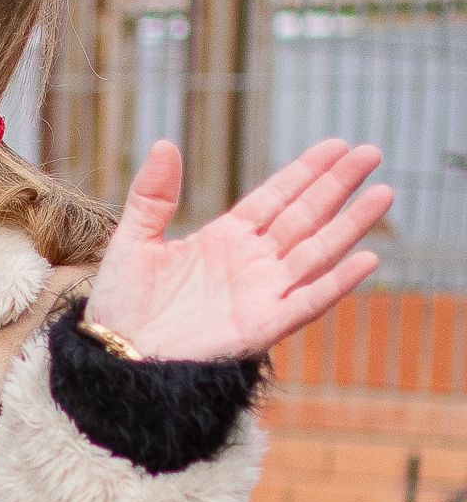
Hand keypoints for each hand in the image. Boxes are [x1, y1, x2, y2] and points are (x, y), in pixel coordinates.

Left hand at [86, 138, 391, 359]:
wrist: (118, 359)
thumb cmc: (123, 306)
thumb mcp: (134, 242)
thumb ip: (153, 196)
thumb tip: (166, 143)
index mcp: (224, 239)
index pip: (275, 197)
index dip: (306, 171)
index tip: (337, 145)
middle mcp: (250, 264)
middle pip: (304, 216)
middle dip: (337, 186)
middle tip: (372, 152)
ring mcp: (260, 294)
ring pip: (316, 252)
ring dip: (350, 225)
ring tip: (383, 194)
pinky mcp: (262, 326)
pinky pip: (308, 302)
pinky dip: (337, 283)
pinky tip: (367, 259)